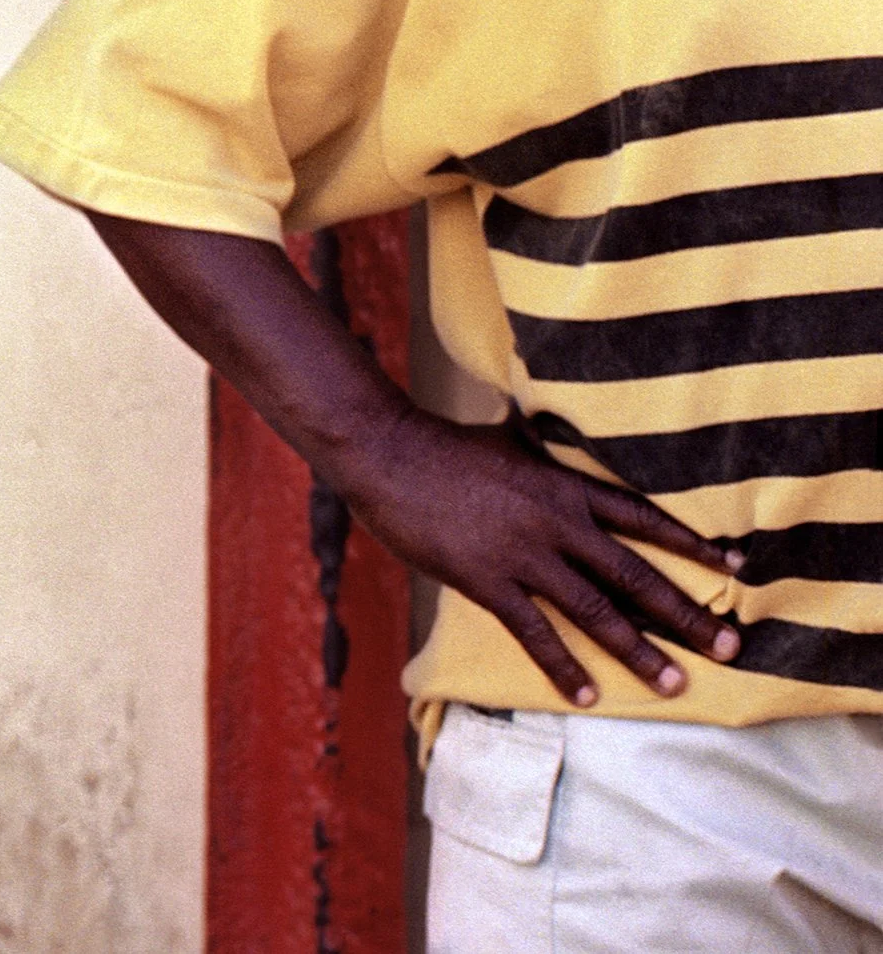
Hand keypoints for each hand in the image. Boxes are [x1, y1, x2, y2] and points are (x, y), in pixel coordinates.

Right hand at [336, 405, 742, 703]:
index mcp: (563, 484)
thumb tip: (561, 430)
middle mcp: (556, 522)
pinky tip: (587, 695)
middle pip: (634, 574)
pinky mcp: (488, 580)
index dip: (692, 543)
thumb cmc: (445, 443)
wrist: (388, 453)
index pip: (643, 517)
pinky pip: (535, 632)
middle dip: (686, 614)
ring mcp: (523, 554)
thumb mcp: (508, 438)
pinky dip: (563, 666)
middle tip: (729, 647)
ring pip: (596, 611)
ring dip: (640, 651)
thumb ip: (544, 448)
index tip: (736, 568)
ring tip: (676, 684)